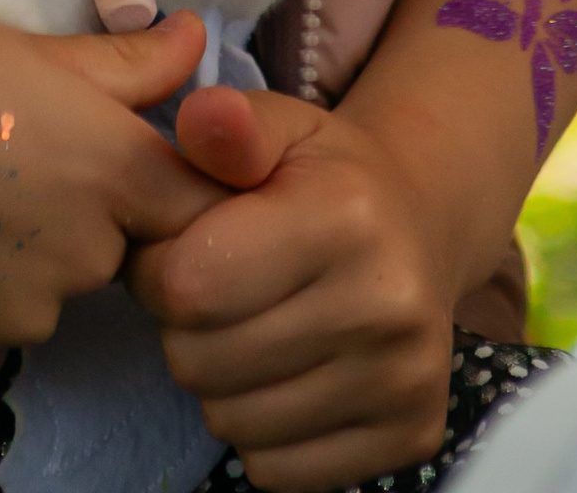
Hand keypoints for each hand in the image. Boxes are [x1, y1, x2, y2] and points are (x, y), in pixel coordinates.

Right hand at [0, 0, 224, 380]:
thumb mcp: (36, 51)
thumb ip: (131, 64)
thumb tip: (200, 42)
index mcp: (118, 176)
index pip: (189, 209)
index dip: (146, 186)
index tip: (94, 161)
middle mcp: (87, 261)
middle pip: (106, 254)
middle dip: (71, 221)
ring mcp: (23, 320)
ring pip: (42, 297)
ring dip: (14, 266)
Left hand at [130, 87, 455, 492]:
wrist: (421, 232)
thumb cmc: (328, 178)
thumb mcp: (281, 126)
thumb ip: (228, 123)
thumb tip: (200, 119)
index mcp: (345, 217)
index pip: (187, 283)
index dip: (155, 270)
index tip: (175, 249)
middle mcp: (387, 304)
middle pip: (200, 361)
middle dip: (184, 328)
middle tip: (213, 294)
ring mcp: (404, 381)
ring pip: (231, 423)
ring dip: (218, 383)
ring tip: (247, 329)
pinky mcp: (410, 439)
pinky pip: (277, 473)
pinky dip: (261, 433)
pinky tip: (282, 376)